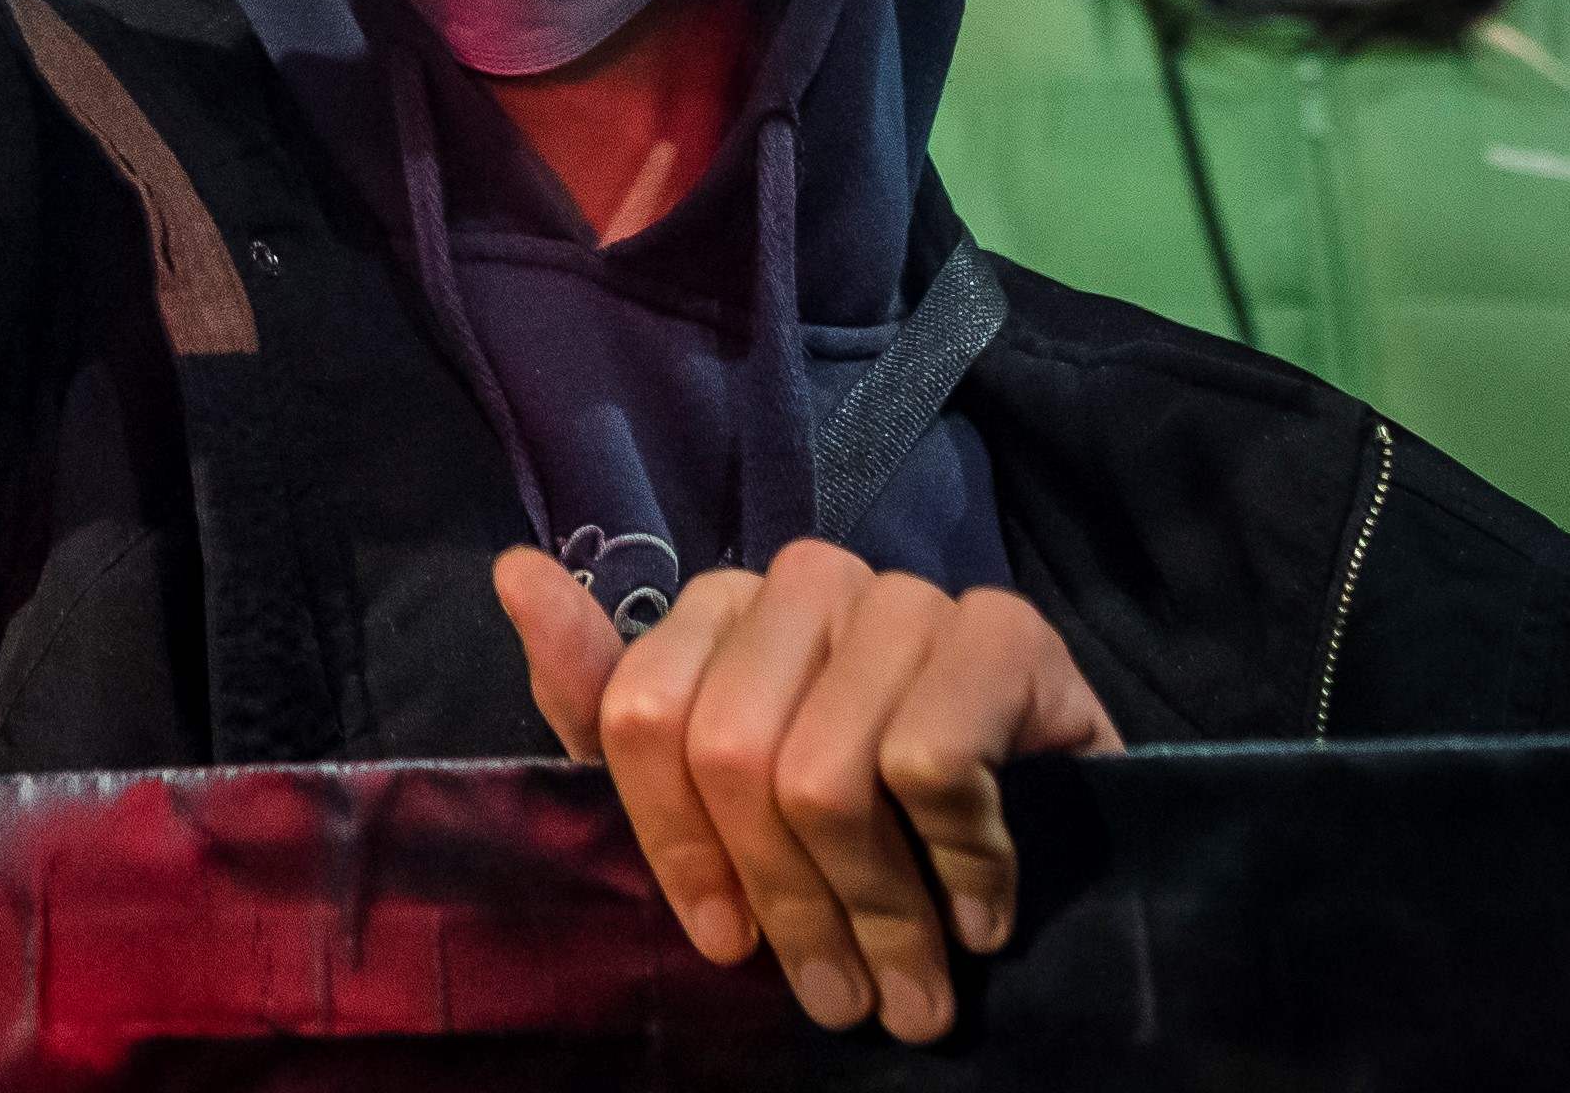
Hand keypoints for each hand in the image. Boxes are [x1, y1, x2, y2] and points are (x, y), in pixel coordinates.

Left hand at [499, 538, 1116, 1043]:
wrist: (1054, 845)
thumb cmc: (859, 835)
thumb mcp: (711, 800)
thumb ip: (604, 703)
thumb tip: (514, 572)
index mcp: (721, 610)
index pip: (643, 716)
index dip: (678, 849)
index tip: (724, 945)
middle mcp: (807, 580)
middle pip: (734, 755)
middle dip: (790, 904)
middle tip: (841, 997)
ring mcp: (907, 596)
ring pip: (830, 774)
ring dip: (879, 914)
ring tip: (910, 987)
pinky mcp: (1006, 630)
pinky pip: (934, 763)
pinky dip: (957, 864)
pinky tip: (978, 916)